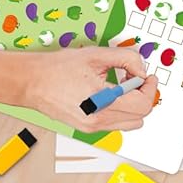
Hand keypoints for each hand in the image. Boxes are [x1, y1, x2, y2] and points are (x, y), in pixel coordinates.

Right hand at [18, 47, 158, 130]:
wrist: (31, 82)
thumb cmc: (57, 69)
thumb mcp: (97, 55)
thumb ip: (127, 59)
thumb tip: (142, 69)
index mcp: (102, 103)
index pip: (142, 105)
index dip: (150, 88)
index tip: (148, 76)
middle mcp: (98, 120)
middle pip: (140, 116)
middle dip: (144, 95)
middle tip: (136, 79)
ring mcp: (92, 127)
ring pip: (130, 123)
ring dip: (134, 104)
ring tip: (122, 86)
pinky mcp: (87, 127)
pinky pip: (116, 123)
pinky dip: (122, 109)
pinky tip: (111, 93)